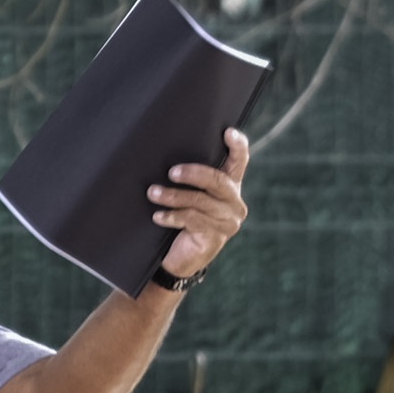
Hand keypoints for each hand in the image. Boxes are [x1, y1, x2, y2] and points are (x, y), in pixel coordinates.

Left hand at [151, 128, 252, 283]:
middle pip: (217, 180)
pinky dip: (172, 216)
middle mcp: (234, 203)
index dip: (237, 145)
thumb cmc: (182, 221)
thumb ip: (193, 180)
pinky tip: (158, 216)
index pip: (240, 161)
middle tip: (171, 172)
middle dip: (193, 173)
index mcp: (230, 187)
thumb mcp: (190, 197)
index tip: (227, 132)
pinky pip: (192, 219)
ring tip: (153, 193)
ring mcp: (228, 221)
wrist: (180, 260)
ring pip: (200, 201)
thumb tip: (169, 151)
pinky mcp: (215, 237)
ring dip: (173, 196)